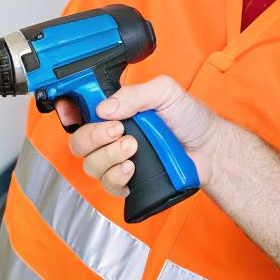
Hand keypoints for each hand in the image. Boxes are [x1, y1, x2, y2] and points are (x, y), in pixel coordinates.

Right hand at [62, 76, 225, 196]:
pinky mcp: (128, 182)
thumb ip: (135, 94)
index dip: (68, 110)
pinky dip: (116, 178)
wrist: (210, 149)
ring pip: (91, 165)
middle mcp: (112, 136)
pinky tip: (131, 169)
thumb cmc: (189, 119)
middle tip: (118, 130)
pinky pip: (108, 186)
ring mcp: (118, 160)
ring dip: (107, 157)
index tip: (71, 110)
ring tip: (132, 149)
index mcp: (116, 111)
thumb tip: (105, 108)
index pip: (80, 110)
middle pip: (79, 141)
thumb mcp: (165, 93)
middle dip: (93, 136)